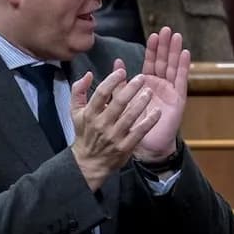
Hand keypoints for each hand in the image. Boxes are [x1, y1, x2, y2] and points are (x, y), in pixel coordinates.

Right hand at [70, 67, 161, 190]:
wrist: (89, 162)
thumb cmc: (85, 133)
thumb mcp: (75, 112)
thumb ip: (78, 91)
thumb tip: (87, 74)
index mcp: (90, 114)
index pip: (101, 93)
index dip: (112, 80)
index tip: (122, 71)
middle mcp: (102, 124)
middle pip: (119, 102)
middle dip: (131, 88)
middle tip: (141, 78)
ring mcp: (114, 136)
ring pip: (130, 116)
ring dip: (142, 102)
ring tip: (149, 92)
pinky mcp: (125, 146)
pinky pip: (140, 132)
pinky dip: (149, 121)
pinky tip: (157, 112)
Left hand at [132, 26, 190, 161]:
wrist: (146, 145)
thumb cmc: (135, 125)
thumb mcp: (123, 101)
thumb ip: (120, 83)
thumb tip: (117, 62)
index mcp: (148, 84)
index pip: (151, 62)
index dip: (152, 49)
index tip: (153, 34)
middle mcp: (161, 85)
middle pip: (164, 61)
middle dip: (165, 46)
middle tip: (167, 29)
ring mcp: (171, 91)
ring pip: (173, 67)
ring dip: (175, 52)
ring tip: (177, 37)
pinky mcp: (178, 99)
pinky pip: (181, 80)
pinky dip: (183, 67)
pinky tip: (185, 54)